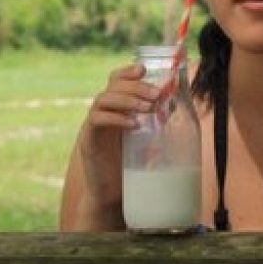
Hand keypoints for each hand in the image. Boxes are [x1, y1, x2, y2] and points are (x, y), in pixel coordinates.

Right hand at [78, 63, 158, 211]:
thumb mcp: (145, 137)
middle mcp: (102, 111)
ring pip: (104, 99)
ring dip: (128, 100)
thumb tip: (174, 103)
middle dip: (137, 87)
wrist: (110, 193)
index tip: (145, 69)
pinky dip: (117, 119)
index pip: (116, 80)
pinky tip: (134, 125)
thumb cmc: (129, 164)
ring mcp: (93, 124)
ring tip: (148, 109)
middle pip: (113, 86)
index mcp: (115, 107)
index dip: (128, 71)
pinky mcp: (88, 139)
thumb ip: (155, 120)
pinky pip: (97, 120)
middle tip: (157, 95)